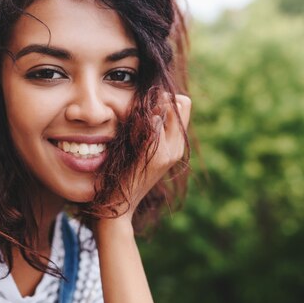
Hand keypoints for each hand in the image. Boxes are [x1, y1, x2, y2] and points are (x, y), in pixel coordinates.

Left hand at [108, 93, 191, 222]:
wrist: (120, 204)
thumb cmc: (125, 175)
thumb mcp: (144, 150)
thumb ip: (152, 130)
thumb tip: (152, 104)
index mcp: (177, 146)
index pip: (183, 105)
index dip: (167, 99)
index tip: (148, 106)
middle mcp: (177, 148)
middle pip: (180, 103)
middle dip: (161, 99)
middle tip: (141, 111)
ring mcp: (169, 151)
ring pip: (167, 109)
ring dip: (149, 108)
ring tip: (133, 123)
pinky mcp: (156, 153)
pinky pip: (153, 121)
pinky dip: (141, 121)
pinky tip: (130, 132)